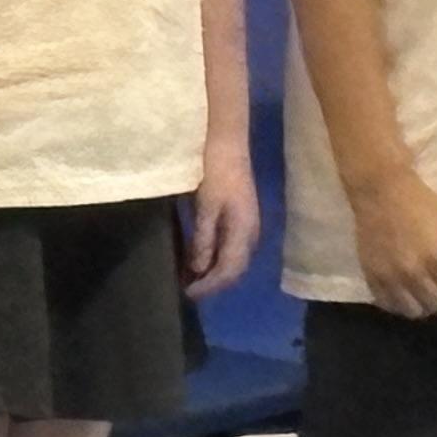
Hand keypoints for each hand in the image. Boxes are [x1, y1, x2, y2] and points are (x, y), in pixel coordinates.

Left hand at [181, 145, 261, 299]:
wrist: (227, 142)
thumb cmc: (215, 171)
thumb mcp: (206, 206)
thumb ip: (203, 239)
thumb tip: (198, 270)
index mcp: (244, 231)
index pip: (229, 270)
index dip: (209, 286)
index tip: (187, 294)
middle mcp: (250, 233)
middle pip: (234, 270)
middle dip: (211, 283)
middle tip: (186, 290)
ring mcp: (247, 225)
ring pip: (232, 260)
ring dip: (211, 272)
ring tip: (188, 278)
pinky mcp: (240, 218)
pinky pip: (229, 247)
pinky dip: (212, 257)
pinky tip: (196, 257)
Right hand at [352, 168, 436, 320]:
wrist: (381, 191)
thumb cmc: (420, 202)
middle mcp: (415, 272)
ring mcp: (391, 277)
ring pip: (413, 311)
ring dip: (420, 303)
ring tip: (420, 292)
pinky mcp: (372, 277)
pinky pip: (388, 304)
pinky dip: (398, 302)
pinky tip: (401, 291)